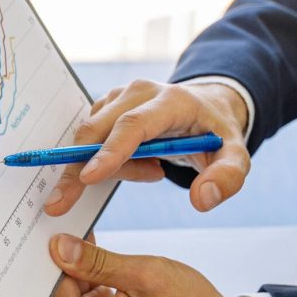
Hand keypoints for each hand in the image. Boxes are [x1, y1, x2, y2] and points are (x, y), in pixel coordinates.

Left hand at [31, 232, 273, 296]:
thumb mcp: (148, 274)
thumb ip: (100, 263)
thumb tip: (59, 248)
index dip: (21, 292)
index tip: (10, 261)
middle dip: (52, 264)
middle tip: (51, 225)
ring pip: (67, 292)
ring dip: (71, 265)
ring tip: (75, 233)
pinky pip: (83, 294)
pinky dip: (86, 272)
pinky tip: (90, 249)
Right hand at [43, 79, 250, 217]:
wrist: (205, 109)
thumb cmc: (216, 135)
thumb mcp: (236, 157)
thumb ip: (227, 178)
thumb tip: (202, 199)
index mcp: (171, 101)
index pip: (133, 125)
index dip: (109, 152)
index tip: (87, 178)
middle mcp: (139, 92)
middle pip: (97, 131)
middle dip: (76, 168)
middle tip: (60, 204)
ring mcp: (119, 97)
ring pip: (92, 138)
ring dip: (110, 167)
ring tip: (153, 172)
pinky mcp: (107, 106)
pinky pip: (93, 140)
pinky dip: (108, 161)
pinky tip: (142, 165)